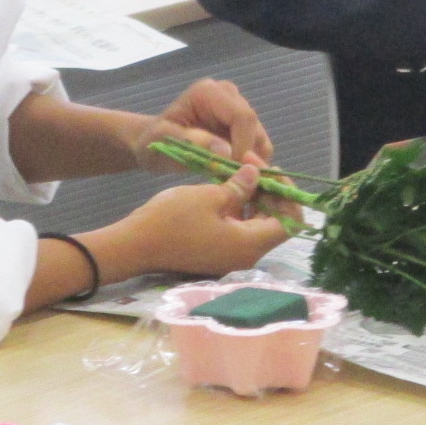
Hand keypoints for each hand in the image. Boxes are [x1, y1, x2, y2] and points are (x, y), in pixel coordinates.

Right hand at [117, 171, 291, 275]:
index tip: (270, 170)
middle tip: (253, 166)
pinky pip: (240, 232)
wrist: (134, 245)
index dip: (286, 194)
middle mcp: (246, 257)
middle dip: (270, 193)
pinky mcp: (216, 255)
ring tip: (241, 172)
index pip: (290, 222)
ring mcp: (230, 258)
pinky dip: (240, 210)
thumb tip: (258, 175)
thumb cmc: (172, 219)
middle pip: (275, 224)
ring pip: (257, 226)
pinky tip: (228, 189)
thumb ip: (240, 186)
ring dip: (255, 199)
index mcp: (249, 245)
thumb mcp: (210, 195)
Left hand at [135, 78, 273, 171]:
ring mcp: (237, 108)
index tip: (233, 172)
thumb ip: (192, 142)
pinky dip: (250, 165)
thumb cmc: (153, 140)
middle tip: (234, 182)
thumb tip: (226, 152)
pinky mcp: (242, 125)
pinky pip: (257, 147)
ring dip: (251, 163)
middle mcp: (228, 95)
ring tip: (232, 182)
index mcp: (209, 92)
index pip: (242, 117)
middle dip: (248, 157)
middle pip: (254, 127)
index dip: (244, 146)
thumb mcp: (163, 141)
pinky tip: (234, 178)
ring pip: (260, 139)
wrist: (151, 141)